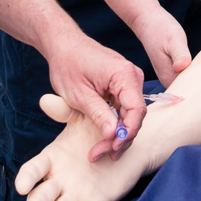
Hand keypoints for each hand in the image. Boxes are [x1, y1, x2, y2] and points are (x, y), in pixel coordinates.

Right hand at [16, 92, 149, 200]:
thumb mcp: (82, 118)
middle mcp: (60, 179)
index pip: (35, 169)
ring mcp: (75, 193)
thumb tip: (46, 99)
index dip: (27, 178)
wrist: (126, 145)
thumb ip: (65, 111)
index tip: (21, 186)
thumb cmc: (99, 130)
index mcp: (53, 158)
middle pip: (44, 193)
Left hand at [38, 25, 150, 161]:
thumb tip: (114, 135)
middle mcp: (132, 76)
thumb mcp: (79, 94)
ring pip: (130, 115)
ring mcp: (129, 81)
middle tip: (100, 154)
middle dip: (120, 138)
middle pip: (135, 115)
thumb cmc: (68, 65)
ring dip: (117, 135)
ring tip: (99, 152)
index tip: (113, 147)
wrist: (63, 45)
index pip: (137, 109)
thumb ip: (99, 114)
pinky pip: (124, 109)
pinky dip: (115, 125)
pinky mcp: (122, 86)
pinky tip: (105, 140)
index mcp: (124, 74)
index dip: (128, 132)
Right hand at [125, 8, 193, 87]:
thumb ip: (179, 54)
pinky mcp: (172, 71)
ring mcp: (169, 76)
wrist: (148, 23)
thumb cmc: (162, 29)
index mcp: (169, 77)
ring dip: (199, 81)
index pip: (188, 93)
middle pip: (189, 91)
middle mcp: (168, 81)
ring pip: (188, 85)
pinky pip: (186, 78)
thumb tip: (182, 67)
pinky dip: (194, 75)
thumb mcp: (174, 39)